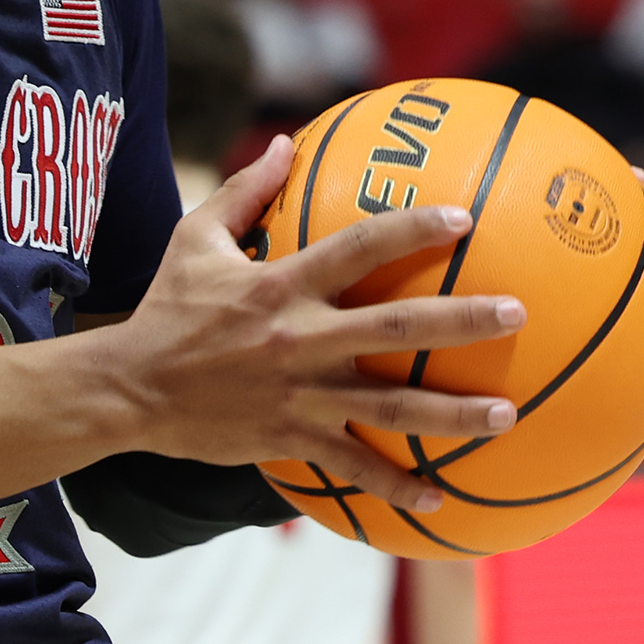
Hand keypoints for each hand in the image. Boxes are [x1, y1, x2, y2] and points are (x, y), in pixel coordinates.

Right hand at [99, 133, 523, 508]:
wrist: (127, 389)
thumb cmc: (165, 309)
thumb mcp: (194, 240)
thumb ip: (244, 192)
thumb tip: (285, 142)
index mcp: (278, 285)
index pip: (357, 248)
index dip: (411, 229)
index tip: (463, 219)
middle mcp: (298, 339)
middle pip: (394, 329)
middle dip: (460, 321)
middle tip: (515, 313)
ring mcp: (297, 395)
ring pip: (388, 408)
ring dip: (451, 414)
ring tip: (505, 415)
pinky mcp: (287, 439)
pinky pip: (350, 468)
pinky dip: (394, 488)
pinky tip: (439, 500)